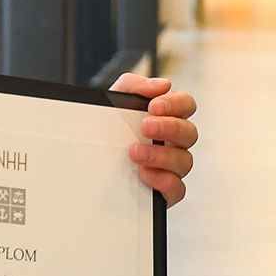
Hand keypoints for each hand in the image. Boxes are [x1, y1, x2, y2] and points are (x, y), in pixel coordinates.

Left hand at [111, 72, 198, 204]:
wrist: (85, 164)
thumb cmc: (106, 131)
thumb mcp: (113, 102)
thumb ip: (134, 86)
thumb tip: (162, 85)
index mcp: (166, 118)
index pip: (186, 105)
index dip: (176, 104)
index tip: (153, 106)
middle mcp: (173, 142)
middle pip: (190, 133)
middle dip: (169, 128)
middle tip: (145, 127)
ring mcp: (170, 168)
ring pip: (185, 161)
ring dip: (162, 155)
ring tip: (135, 153)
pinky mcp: (164, 191)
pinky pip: (177, 189)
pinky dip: (163, 181)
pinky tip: (143, 174)